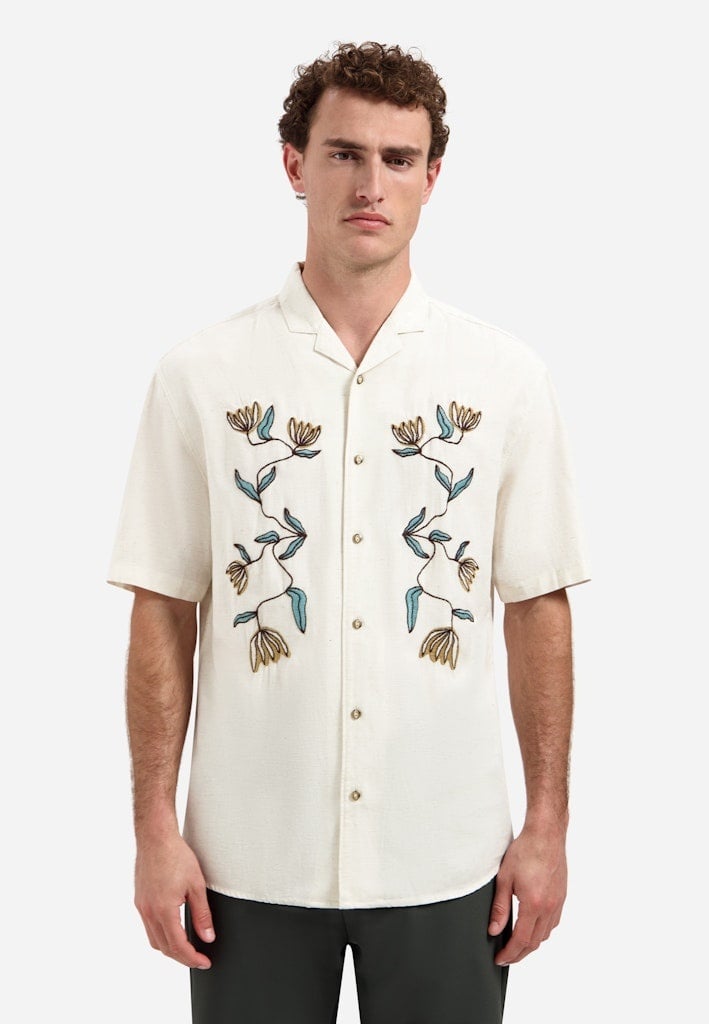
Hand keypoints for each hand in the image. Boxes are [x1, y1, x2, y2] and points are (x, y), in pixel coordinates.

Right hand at [134, 833, 215, 968]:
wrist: (156, 838)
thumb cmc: (176, 856)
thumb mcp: (196, 885)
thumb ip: (202, 914)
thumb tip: (207, 937)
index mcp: (164, 910)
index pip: (178, 946)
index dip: (192, 958)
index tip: (204, 962)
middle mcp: (149, 912)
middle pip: (164, 948)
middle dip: (182, 957)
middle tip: (198, 958)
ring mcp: (142, 907)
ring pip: (154, 940)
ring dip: (170, 948)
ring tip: (187, 947)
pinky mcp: (140, 901)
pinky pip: (148, 927)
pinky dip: (161, 935)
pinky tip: (173, 929)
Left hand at [488, 823, 567, 964]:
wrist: (546, 835)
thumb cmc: (525, 851)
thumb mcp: (505, 878)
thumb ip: (500, 907)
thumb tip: (494, 930)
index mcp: (534, 904)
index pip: (521, 939)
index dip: (510, 953)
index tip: (500, 959)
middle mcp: (549, 907)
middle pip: (534, 942)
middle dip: (519, 953)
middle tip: (506, 957)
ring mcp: (558, 903)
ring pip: (545, 934)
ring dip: (531, 944)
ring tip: (516, 944)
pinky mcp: (561, 897)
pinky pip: (553, 923)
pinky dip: (541, 931)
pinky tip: (532, 927)